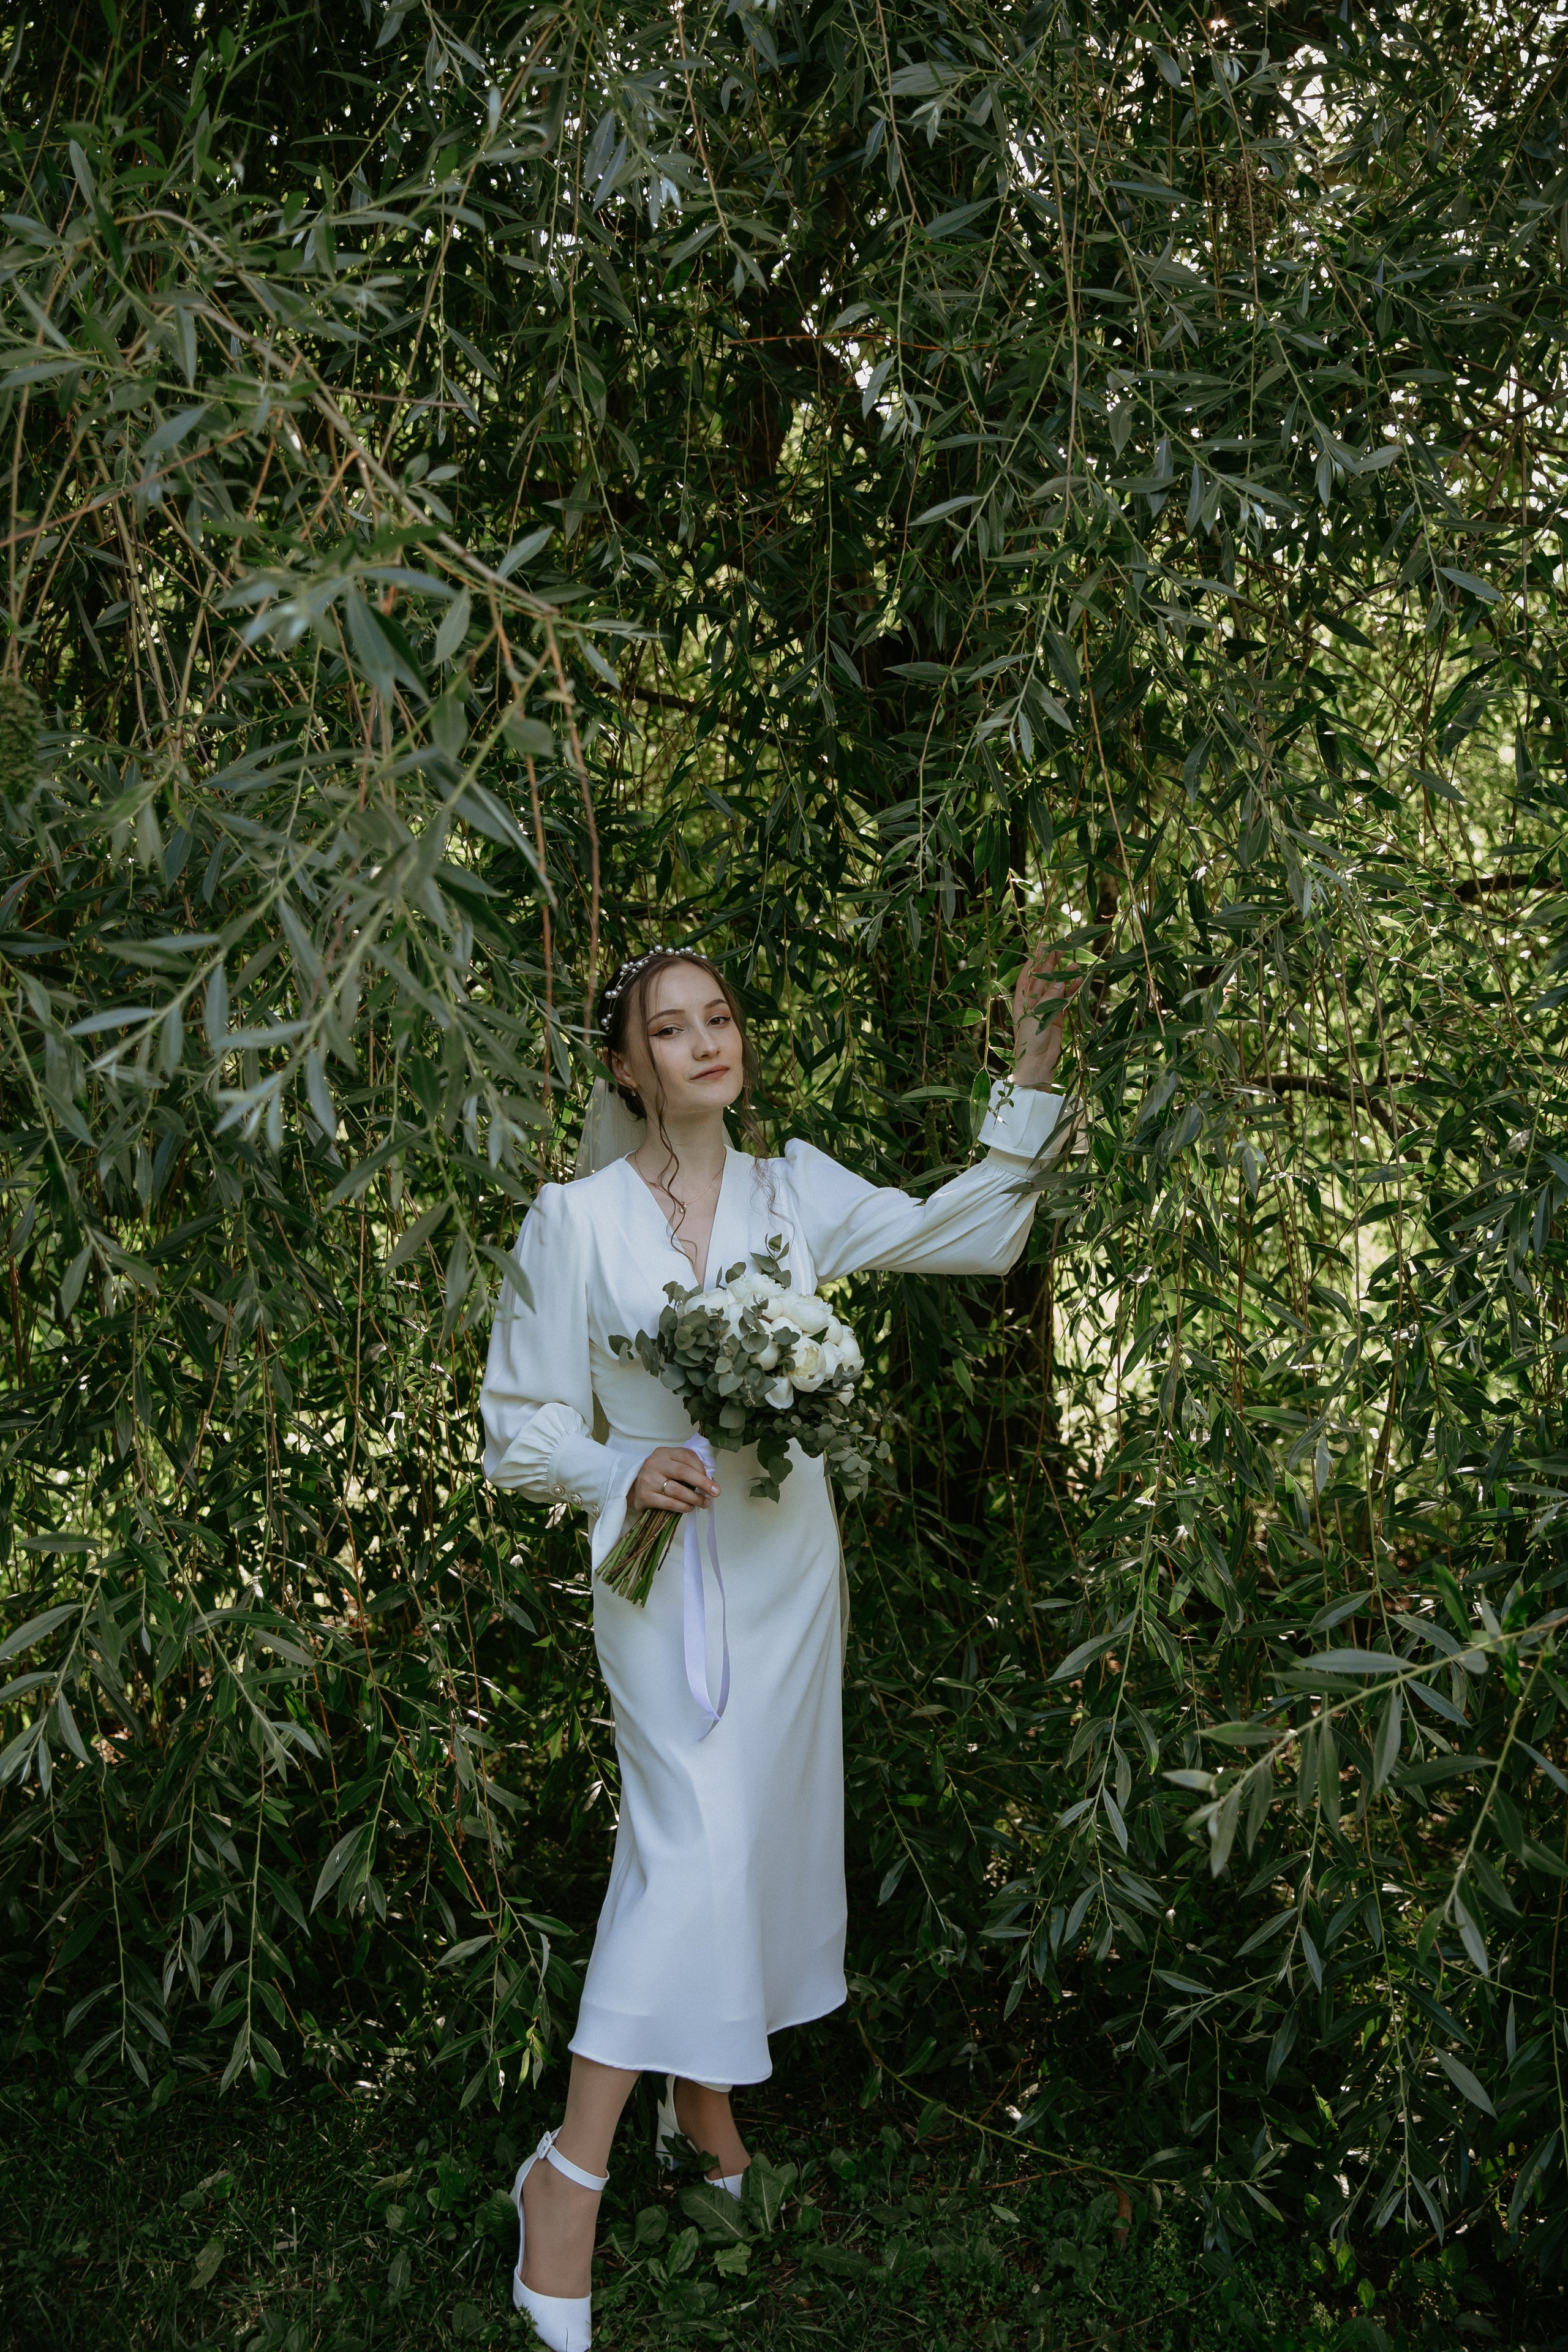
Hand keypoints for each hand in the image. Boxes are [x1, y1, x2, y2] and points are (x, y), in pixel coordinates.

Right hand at [630, 1445, 719, 1514]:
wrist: (633, 1486)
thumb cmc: (659, 1476)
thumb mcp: (672, 1465)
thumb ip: (689, 1468)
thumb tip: (710, 1481)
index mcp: (664, 1453)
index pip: (687, 1457)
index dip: (702, 1469)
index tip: (712, 1481)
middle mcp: (654, 1463)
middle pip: (683, 1472)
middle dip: (702, 1483)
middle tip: (715, 1492)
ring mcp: (648, 1480)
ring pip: (677, 1490)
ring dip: (694, 1498)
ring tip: (704, 1503)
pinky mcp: (645, 1496)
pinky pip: (669, 1503)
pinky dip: (682, 1507)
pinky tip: (689, 1508)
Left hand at [1010, 944, 1079, 1089]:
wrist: (1037, 1065)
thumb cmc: (1030, 1042)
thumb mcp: (1037, 1017)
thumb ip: (1049, 998)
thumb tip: (1059, 980)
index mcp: (1021, 1001)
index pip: (1026, 976)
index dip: (1034, 962)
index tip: (1042, 947)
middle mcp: (1033, 1003)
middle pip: (1042, 979)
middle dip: (1051, 964)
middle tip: (1060, 948)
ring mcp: (1046, 1010)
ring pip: (1056, 988)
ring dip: (1064, 976)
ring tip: (1074, 963)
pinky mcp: (1057, 1018)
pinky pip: (1065, 1000)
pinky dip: (1071, 990)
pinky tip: (1079, 980)